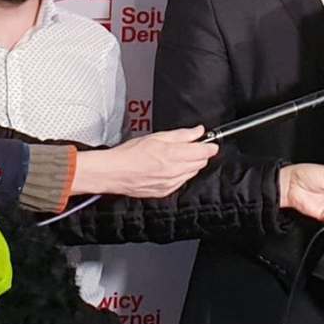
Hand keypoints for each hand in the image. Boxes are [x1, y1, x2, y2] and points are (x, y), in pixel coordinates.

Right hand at [73, 126, 217, 197]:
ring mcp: (171, 183)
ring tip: (176, 157)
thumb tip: (198, 131)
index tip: (210, 143)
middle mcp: (175, 171)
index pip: (204, 152)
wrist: (113, 172)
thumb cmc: (129, 154)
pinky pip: (181, 182)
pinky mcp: (165, 192)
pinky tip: (170, 168)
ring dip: (190, 164)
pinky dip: (181, 175)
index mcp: (173, 155)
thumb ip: (181, 135)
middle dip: (200, 154)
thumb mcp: (157, 136)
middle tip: (191, 147)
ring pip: (192, 173)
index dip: (210, 146)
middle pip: (201, 163)